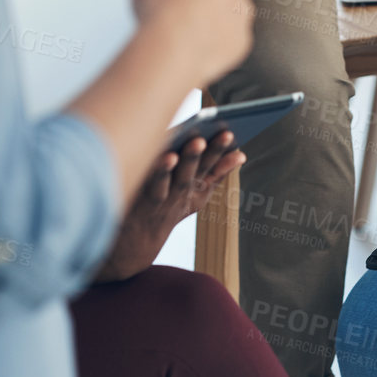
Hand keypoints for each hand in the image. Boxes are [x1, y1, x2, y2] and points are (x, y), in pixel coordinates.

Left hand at [97, 131, 244, 280]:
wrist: (136, 242)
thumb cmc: (166, 206)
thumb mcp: (194, 194)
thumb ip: (214, 174)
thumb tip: (240, 154)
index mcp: (198, 192)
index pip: (216, 172)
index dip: (228, 158)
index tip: (236, 138)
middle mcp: (185, 197)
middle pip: (201, 172)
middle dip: (214, 152)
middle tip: (226, 134)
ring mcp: (167, 201)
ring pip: (181, 180)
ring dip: (191, 160)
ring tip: (198, 141)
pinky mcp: (146, 203)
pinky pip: (156, 186)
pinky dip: (162, 172)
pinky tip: (166, 154)